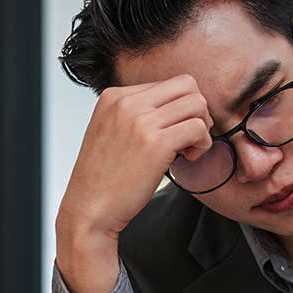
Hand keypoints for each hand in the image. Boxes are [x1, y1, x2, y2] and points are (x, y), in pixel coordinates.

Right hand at [56, 74, 214, 292]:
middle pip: (187, 85)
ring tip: (188, 150)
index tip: (173, 131)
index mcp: (114, 96)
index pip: (167, 83)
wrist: (89, 209)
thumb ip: (135, 114)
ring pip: (197, 103)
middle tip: (189, 137)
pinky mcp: (156, 143)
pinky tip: (187, 159)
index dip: (179, 108)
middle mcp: (127, 102)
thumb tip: (171, 107)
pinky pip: (198, 128)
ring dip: (202, 128)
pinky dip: (202, 144)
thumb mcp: (111, 132)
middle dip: (197, 110)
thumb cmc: (104, 178)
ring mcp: (141, 121)